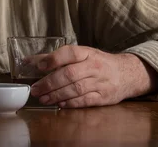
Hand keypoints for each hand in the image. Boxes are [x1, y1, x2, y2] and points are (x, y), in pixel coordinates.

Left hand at [29, 45, 157, 107]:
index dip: (53, 59)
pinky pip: (85, 101)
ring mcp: (100, 82)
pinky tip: (60, 104)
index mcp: (88, 53)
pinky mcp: (104, 97)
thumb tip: (30, 61)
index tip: (39, 66)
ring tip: (43, 98)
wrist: (127, 73)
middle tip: (36, 89)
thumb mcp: (82, 54)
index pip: (70, 53)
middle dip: (49, 83)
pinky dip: (71, 103)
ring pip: (75, 89)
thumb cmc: (99, 62)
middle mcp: (95, 66)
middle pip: (69, 74)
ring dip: (56, 95)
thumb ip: (57, 58)